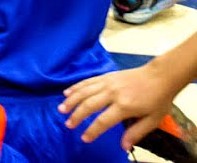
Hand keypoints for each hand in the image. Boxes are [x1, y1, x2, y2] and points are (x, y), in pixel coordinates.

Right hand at [61, 62, 183, 146]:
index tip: (84, 138)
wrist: (160, 76)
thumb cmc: (158, 99)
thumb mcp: (152, 119)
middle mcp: (113, 93)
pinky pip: (87, 81)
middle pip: (89, 105)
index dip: (92, 130)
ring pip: (84, 91)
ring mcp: (108, 83)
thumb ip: (136, 132)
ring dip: (71, 100)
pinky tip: (66, 92)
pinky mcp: (106, 76)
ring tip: (61, 109)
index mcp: (124, 106)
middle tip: (68, 124)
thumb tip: (123, 147)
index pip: (103, 120)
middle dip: (76, 115)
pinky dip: (75, 87)